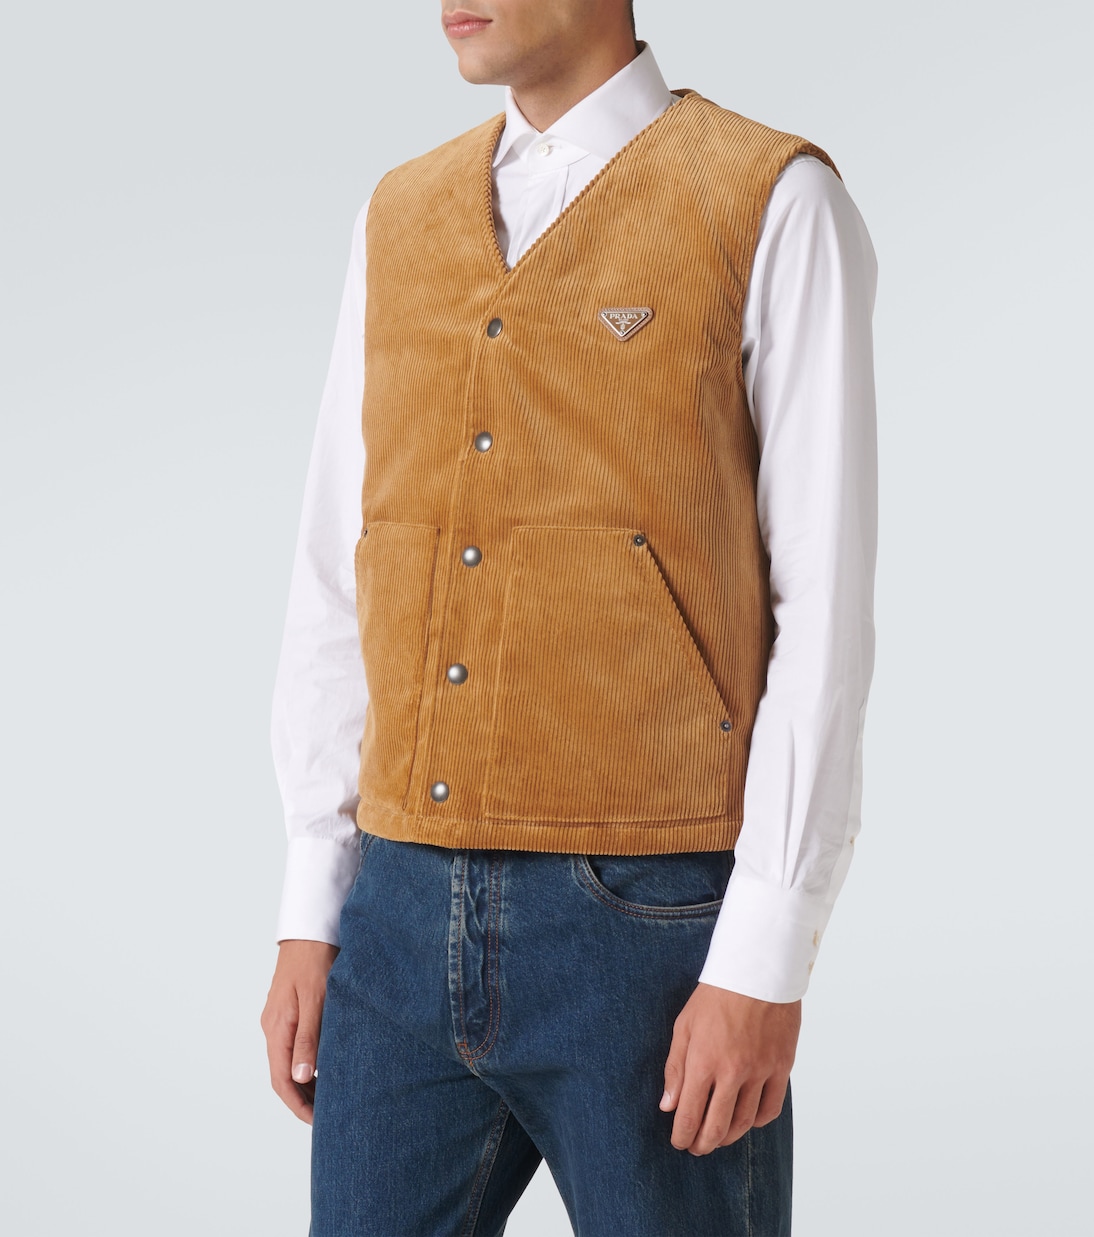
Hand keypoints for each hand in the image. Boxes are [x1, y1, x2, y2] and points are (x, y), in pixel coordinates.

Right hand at [260, 939, 338, 1123]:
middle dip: (302, 1098)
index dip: (298, 1104)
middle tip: (327, 1114)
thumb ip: (308, 1038)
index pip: (281, 1080)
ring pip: (288, 1062)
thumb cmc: (315, 962)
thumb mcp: (316, 1000)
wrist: (310, 931)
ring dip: (305, 1082)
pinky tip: (324, 1066)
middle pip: (282, 1075)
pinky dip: (307, 1063)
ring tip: (329, 1096)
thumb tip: (300, 1078)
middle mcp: (273, 1028)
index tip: (317, 1121)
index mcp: (276, 1029)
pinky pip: (293, 1047)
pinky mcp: (288, 1012)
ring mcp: (279, 1020)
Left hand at [660, 983, 800, 1155]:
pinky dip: (758, 1121)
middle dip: (703, 1143)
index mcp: (704, 1061)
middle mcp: (733, 1071)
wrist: (757, 972)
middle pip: (717, 1126)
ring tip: (719, 1137)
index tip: (679, 1142)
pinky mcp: (782, 1067)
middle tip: (697, 1147)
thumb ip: (675, 1068)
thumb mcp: (684, 1026)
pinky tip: (747, 1120)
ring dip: (729, 1136)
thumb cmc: (716, 995)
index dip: (683, 1135)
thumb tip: (668, 1105)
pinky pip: (771, 1108)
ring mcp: (761, 1071)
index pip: (690, 1114)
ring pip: (745, 1122)